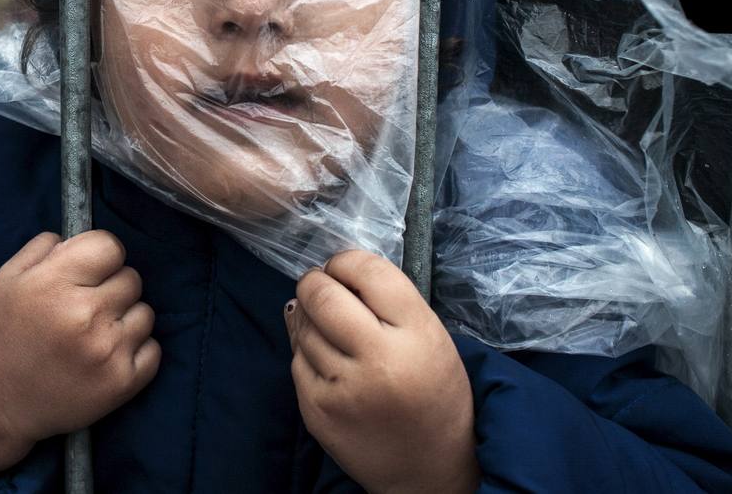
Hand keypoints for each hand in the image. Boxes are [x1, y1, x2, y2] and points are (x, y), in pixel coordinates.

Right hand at [0, 230, 159, 473]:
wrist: (0, 401)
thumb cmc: (6, 334)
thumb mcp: (9, 278)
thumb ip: (45, 246)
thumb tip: (82, 237)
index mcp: (55, 284)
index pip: (111, 246)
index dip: (100, 255)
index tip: (89, 270)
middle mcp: (86, 315)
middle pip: (132, 278)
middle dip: (111, 287)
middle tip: (87, 306)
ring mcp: (108, 351)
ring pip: (145, 313)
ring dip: (125, 318)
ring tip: (96, 333)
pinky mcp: (123, 382)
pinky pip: (154, 348)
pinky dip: (136, 349)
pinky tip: (108, 354)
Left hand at [284, 250, 478, 493]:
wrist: (430, 470)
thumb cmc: (434, 395)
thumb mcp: (430, 338)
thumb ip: (387, 303)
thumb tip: (327, 274)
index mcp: (418, 334)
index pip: (369, 272)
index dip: (346, 261)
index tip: (342, 269)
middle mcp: (380, 360)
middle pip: (323, 295)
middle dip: (315, 282)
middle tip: (321, 286)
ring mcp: (344, 388)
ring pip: (303, 326)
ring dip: (308, 317)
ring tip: (329, 328)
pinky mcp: (318, 411)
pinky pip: (296, 361)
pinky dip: (306, 353)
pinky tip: (327, 361)